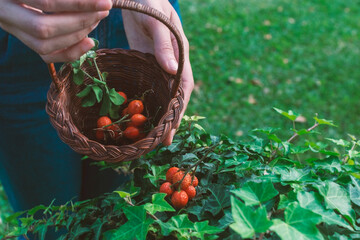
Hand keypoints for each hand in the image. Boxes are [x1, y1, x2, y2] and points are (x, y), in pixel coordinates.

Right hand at [0, 0, 112, 62]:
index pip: (47, 1)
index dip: (79, 3)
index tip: (104, 2)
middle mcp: (4, 13)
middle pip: (44, 27)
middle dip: (80, 21)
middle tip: (103, 11)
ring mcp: (12, 29)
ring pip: (44, 45)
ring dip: (77, 35)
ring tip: (97, 19)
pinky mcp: (23, 40)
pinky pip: (46, 55)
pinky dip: (70, 52)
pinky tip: (89, 42)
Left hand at [122, 0, 193, 145]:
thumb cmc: (148, 1)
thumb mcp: (156, 20)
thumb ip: (164, 44)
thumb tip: (171, 71)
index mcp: (180, 54)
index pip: (184, 87)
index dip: (179, 108)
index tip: (173, 128)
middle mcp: (172, 63)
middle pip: (174, 96)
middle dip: (170, 119)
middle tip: (163, 143)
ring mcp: (158, 65)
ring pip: (161, 94)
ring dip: (158, 115)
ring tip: (152, 137)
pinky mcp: (145, 64)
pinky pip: (148, 86)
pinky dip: (146, 102)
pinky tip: (139, 115)